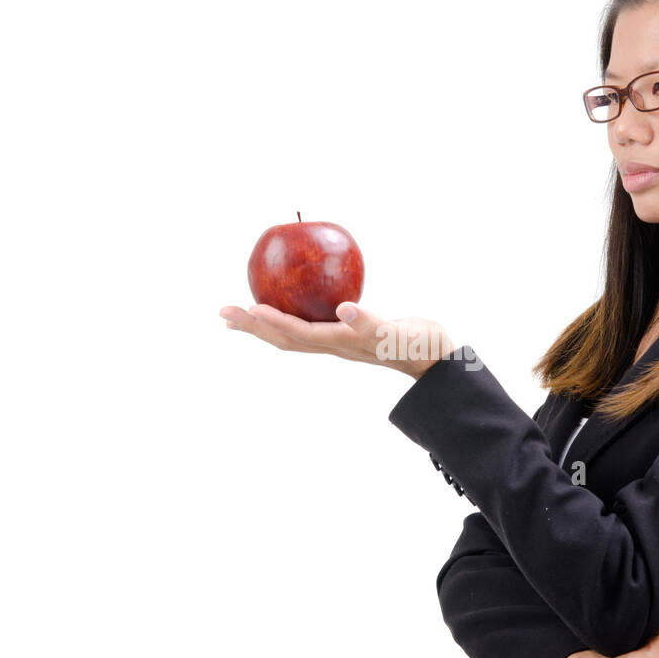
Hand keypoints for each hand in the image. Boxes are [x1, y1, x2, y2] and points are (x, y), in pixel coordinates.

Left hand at [219, 301, 455, 379]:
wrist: (436, 357)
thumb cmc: (420, 344)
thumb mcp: (399, 332)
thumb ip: (372, 322)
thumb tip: (344, 309)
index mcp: (342, 343)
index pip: (300, 334)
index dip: (273, 323)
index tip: (248, 309)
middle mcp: (333, 345)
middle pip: (284, 338)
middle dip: (253, 327)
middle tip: (222, 313)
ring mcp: (337, 342)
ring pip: (292, 334)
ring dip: (262, 326)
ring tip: (238, 315)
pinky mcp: (344, 334)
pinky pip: (307, 323)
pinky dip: (287, 314)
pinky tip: (283, 300)